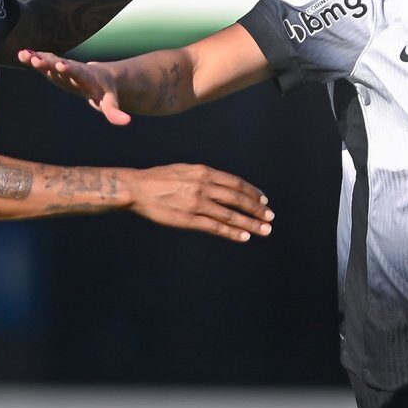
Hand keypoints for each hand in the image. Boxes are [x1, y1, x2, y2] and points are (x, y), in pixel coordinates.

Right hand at [19, 49, 130, 124]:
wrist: (101, 77)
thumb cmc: (104, 91)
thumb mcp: (110, 102)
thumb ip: (114, 111)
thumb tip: (126, 121)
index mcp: (87, 76)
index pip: (78, 72)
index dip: (69, 69)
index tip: (61, 64)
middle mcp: (74, 69)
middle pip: (61, 65)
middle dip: (49, 62)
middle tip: (37, 59)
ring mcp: (63, 67)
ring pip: (50, 61)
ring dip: (38, 58)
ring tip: (23, 54)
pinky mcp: (55, 67)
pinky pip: (45, 61)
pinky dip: (34, 58)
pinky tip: (21, 54)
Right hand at [128, 165, 273, 241]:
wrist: (137, 189)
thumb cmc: (159, 179)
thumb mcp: (185, 170)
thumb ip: (203, 176)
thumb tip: (220, 184)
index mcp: (204, 172)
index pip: (235, 183)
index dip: (252, 192)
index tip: (263, 200)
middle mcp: (204, 186)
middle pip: (238, 199)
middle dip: (256, 209)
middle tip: (270, 217)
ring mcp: (197, 204)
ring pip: (231, 215)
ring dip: (250, 223)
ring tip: (264, 230)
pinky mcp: (189, 219)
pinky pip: (216, 227)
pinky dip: (232, 232)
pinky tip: (245, 236)